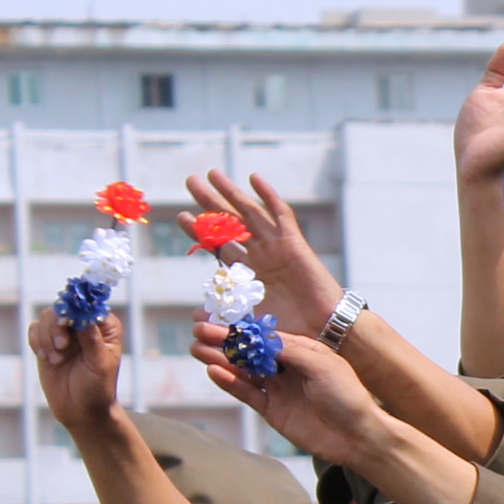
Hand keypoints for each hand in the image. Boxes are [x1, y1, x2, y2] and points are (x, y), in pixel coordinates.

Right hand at [28, 307, 123, 430]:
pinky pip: (34, 330)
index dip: (75, 309)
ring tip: (56, 359)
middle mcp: (84, 325)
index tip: (67, 321)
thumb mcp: (99, 364)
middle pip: (63, 307)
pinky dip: (37, 342)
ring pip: (47, 317)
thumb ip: (91, 340)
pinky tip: (47, 358)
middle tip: (61, 346)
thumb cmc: (98, 388)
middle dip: (57, 326)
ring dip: (47, 337)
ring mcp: (64, 333)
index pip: (89, 306)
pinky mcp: (47, 342)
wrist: (81, 410)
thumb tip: (83, 316)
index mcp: (105, 327)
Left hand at [180, 171, 344, 337]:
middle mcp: (259, 254)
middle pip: (229, 222)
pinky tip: (253, 178)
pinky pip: (280, 214)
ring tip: (212, 174)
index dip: (200, 231)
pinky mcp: (294, 242)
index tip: (181, 217)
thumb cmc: (290, 329)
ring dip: (231, 192)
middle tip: (191, 182)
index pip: (218, 244)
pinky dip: (268, 195)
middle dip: (209, 202)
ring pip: (249, 212)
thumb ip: (225, 313)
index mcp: (247, 272)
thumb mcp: (248, 321)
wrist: (322, 329)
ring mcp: (276, 246)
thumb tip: (194, 317)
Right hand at [192, 324, 383, 463]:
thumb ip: (290, 351)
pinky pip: (246, 393)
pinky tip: (214, 371)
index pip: (266, 335)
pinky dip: (230, 383)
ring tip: (198, 349)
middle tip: (198, 331)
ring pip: (243, 371)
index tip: (220, 317)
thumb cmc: (348, 397)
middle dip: (224, 340)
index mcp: (302, 350)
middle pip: (250, 351)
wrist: (358, 436)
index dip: (243, 327)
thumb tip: (259, 337)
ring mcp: (278, 388)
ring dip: (221, 360)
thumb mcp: (323, 365)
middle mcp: (287, 367)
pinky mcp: (272, 410)